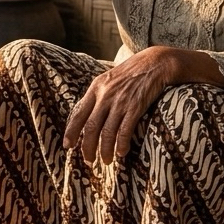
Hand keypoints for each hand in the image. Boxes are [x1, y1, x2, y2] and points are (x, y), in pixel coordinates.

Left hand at [64, 47, 182, 164]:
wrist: (155, 62)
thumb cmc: (131, 73)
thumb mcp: (109, 79)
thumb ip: (98, 95)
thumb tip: (88, 114)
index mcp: (95, 88)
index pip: (78, 113)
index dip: (71, 131)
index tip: (67, 145)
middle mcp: (105, 96)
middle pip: (90, 127)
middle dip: (87, 147)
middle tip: (89, 161)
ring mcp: (120, 101)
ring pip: (106, 132)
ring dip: (105, 150)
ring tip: (105, 161)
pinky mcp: (135, 107)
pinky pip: (124, 130)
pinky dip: (121, 144)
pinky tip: (121, 153)